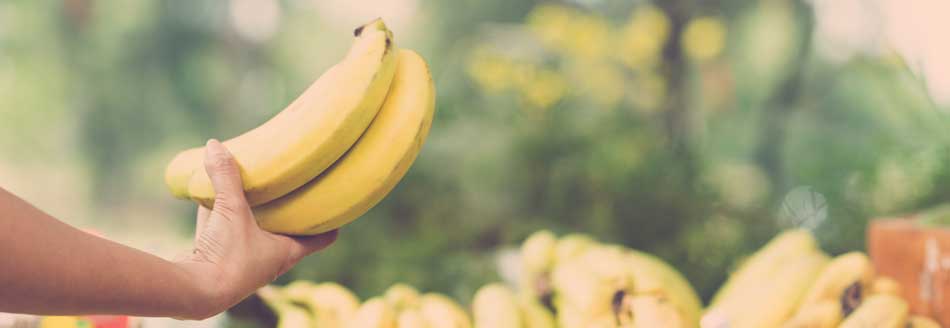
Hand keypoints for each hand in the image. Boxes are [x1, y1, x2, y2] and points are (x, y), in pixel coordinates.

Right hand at [175, 139, 337, 318]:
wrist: (193, 292)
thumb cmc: (227, 257)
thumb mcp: (231, 211)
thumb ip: (226, 177)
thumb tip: (216, 144)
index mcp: (288, 252)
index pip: (323, 238)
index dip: (331, 222)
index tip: (336, 202)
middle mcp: (271, 260)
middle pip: (290, 233)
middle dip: (290, 211)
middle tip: (292, 185)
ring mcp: (246, 264)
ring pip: (257, 233)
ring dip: (257, 215)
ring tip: (257, 187)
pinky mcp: (220, 263)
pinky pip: (228, 235)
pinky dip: (225, 218)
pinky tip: (215, 198)